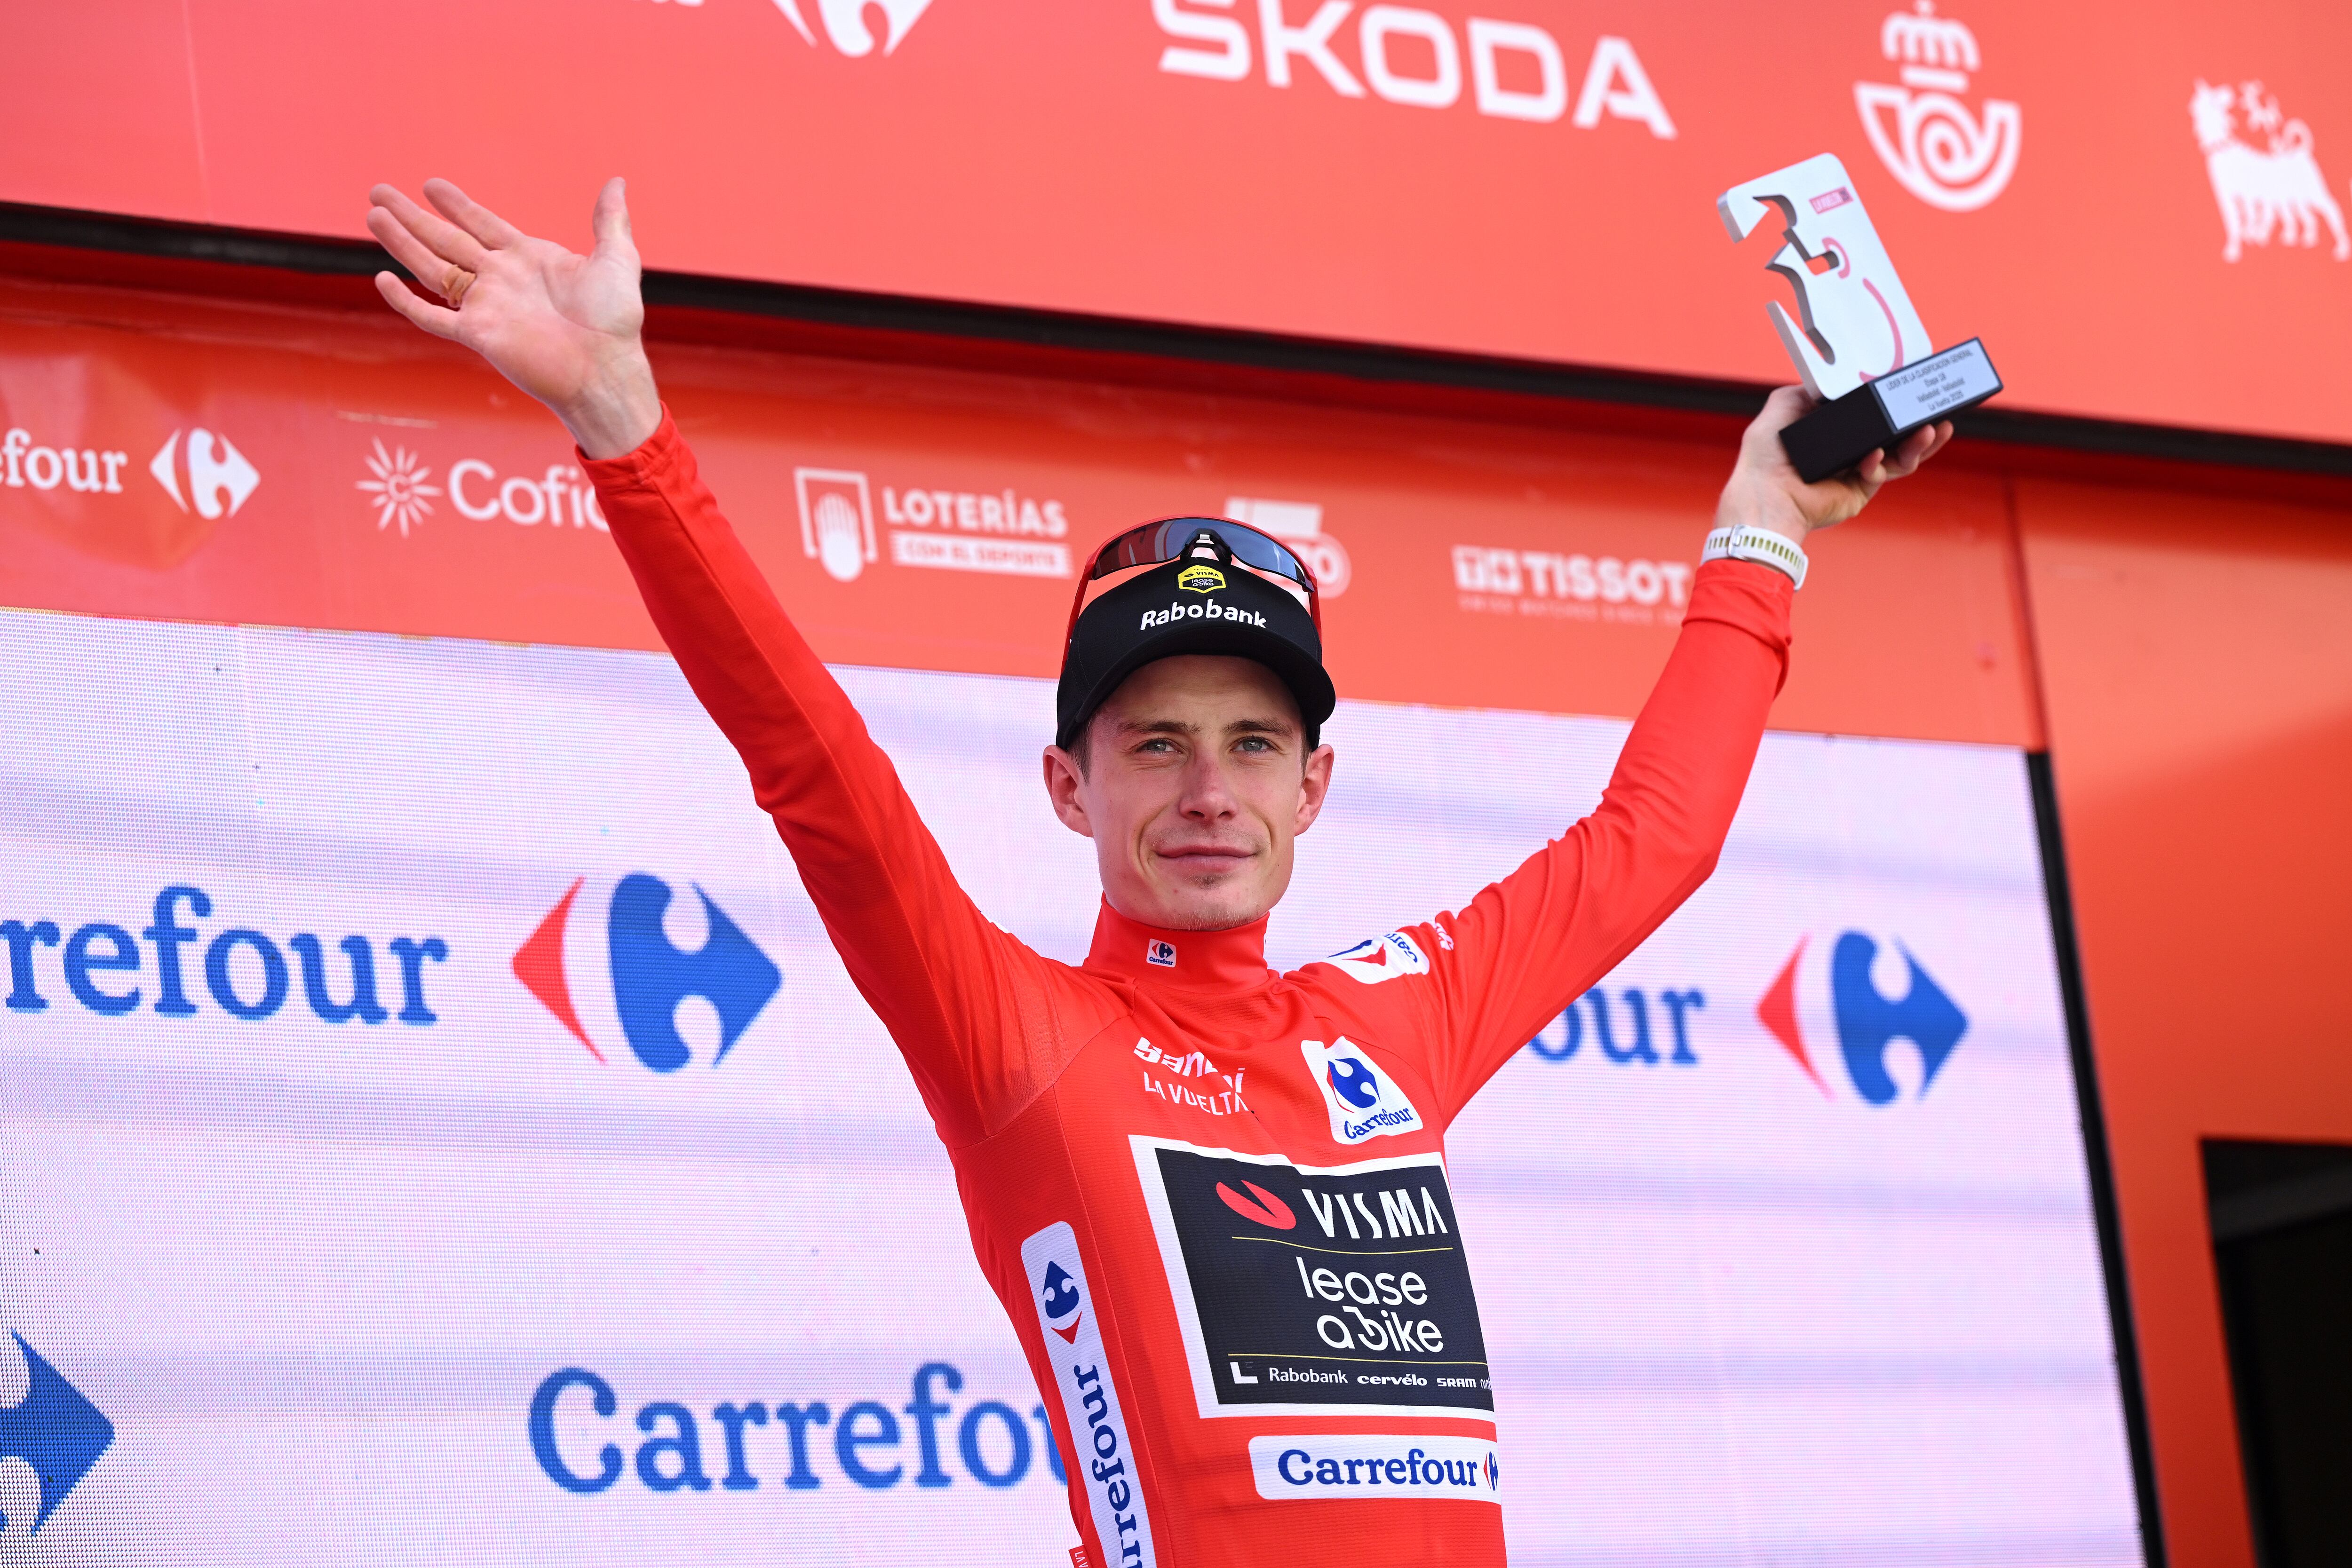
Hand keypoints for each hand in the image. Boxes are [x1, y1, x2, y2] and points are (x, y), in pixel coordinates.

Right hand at [367, 178, 660, 458]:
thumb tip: (617, 182)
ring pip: (432, 268)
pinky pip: (432, 315)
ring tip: (374, 215)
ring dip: (402, 242)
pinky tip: (383, 279)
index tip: (431, 185)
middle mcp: (501, 279)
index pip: (481, 224)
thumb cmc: (616, 321)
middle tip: (379, 191)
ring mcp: (487, 306)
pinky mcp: (478, 334)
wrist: (606, 369)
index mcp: (529, 258)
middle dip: (412, 216)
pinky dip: (406, 301)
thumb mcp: (617, 260)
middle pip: (445, 240)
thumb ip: (610, 221)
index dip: (456, 205)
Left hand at [1713, 385, 1952, 544]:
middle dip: (1921, 426)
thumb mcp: (1781, 407)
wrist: (1764, 495)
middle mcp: (1850, 450)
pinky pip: (1879, 475)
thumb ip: (1806, 390)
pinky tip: (1875, 455)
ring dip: (1916, 444)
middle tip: (1939, 416)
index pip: (1874, 415)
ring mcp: (1857, 472)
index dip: (1895, 405)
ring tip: (1929, 430)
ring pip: (1899, 457)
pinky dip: (1879, 463)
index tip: (1915, 390)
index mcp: (1837, 430)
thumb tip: (1828, 377)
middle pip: (1896, 436)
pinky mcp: (1858, 492)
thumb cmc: (1764, 456)